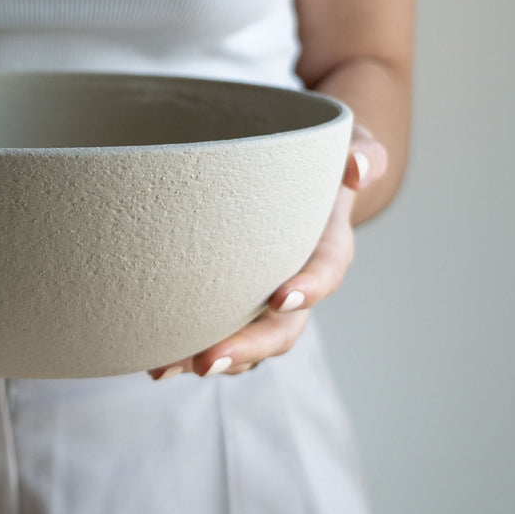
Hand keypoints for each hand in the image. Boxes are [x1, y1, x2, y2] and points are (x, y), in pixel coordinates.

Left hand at [146, 122, 387, 380]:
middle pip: (282, 328)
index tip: (280, 299)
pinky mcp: (236, 305)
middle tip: (208, 361)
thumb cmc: (319, 160)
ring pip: (248, 343)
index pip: (326, 270)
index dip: (309, 287)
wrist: (297, 181)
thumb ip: (361, 152)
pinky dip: (188, 351)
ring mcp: (266, 301)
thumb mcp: (347, 144)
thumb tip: (356, 167)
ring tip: (165, 369)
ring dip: (212, 359)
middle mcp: (299, 282)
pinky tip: (153, 360)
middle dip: (248, 347)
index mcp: (328, 246)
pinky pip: (220, 337)